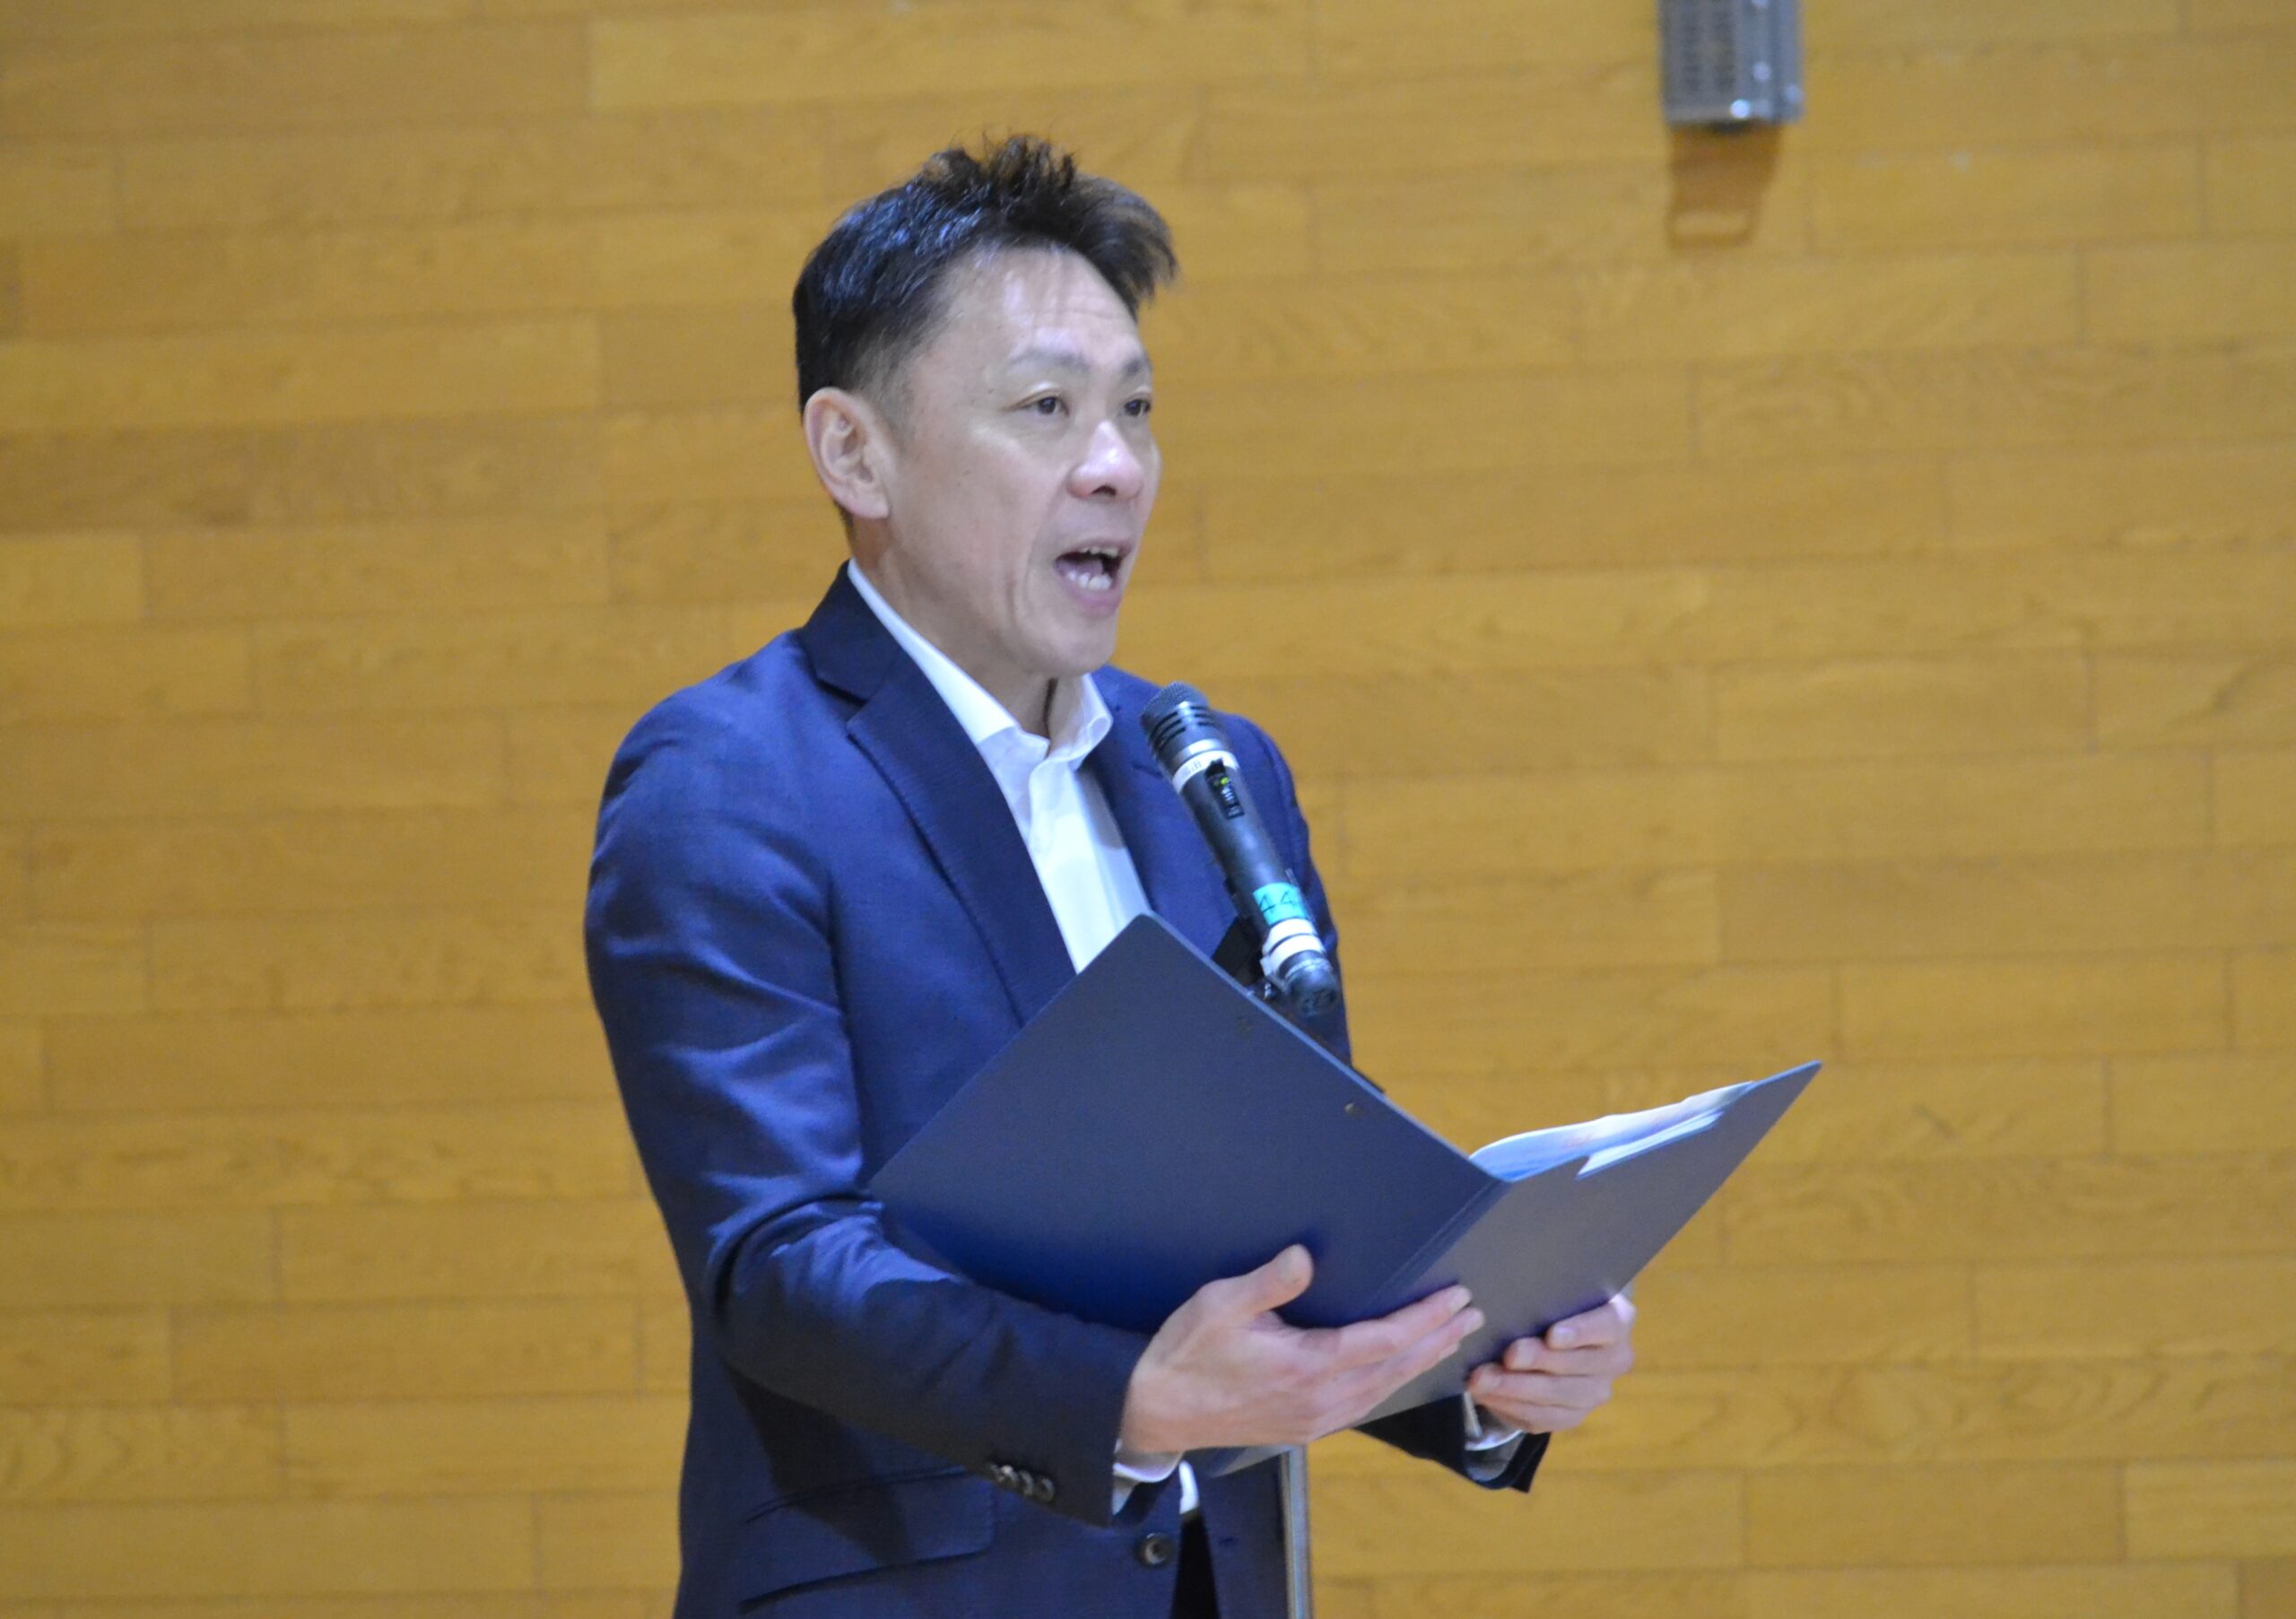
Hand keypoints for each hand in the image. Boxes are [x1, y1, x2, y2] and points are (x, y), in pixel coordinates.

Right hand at [1118, 1245, 1483, 1455]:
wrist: (1157, 1410)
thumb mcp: (1220, 1305)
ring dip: (1421, 1361)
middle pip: (1396, 1368)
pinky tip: (1401, 1370)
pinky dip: (1394, 1382)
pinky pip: (1365, 1404)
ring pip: (1385, 1390)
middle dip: (1438, 1339)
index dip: (1423, 1319)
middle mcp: (1320, 1399)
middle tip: (1472, 1315)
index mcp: (1306, 1367)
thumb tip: (1305, 1258)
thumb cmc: (1186, 1353)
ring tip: (1450, 1338)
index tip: (1454, 1298)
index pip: (1383, 1341)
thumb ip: (1268, 1282)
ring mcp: (1315, 1418)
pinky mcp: (1305, 1426)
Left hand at [1466, 1293, 1634, 1434]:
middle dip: (1539, 1361)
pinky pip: (1542, 1417)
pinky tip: (1487, 1394)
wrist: (1556, 1337)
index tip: (1552, 1335)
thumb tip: (1512, 1297)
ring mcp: (1595, 1392)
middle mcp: (1614, 1360)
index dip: (1581, 1332)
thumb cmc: (1553, 1304)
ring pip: (1558, 1395)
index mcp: (1617, 1320)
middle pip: (1579, 1364)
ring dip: (1516, 1388)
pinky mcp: (1572, 1415)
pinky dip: (1511, 1405)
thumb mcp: (1554, 1292)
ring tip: (1483, 1379)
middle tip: (1508, 1355)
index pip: (1608, 1326)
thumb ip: (1544, 1295)